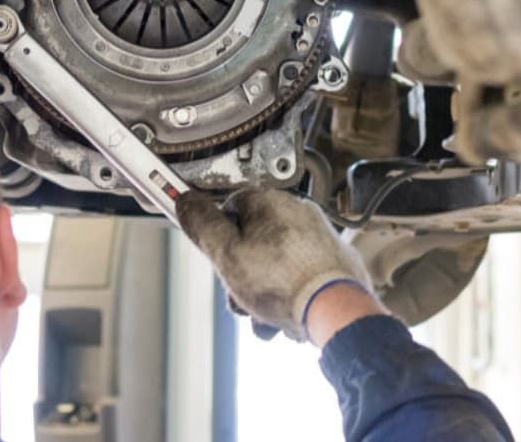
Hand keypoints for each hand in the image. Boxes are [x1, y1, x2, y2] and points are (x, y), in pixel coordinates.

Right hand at [178, 188, 374, 341]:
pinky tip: (284, 318)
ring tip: (263, 316)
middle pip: (253, 239)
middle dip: (242, 274)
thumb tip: (185, 202)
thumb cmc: (284, 283)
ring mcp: (319, 238)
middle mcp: (298, 212)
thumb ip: (202, 227)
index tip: (214, 256)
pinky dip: (288, 296)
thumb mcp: (226, 255)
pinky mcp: (334, 262)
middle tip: (239, 295)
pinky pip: (299, 276)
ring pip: (276, 263)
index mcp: (271, 202)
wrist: (335, 311)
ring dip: (263, 292)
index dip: (217, 236)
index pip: (229, 206)